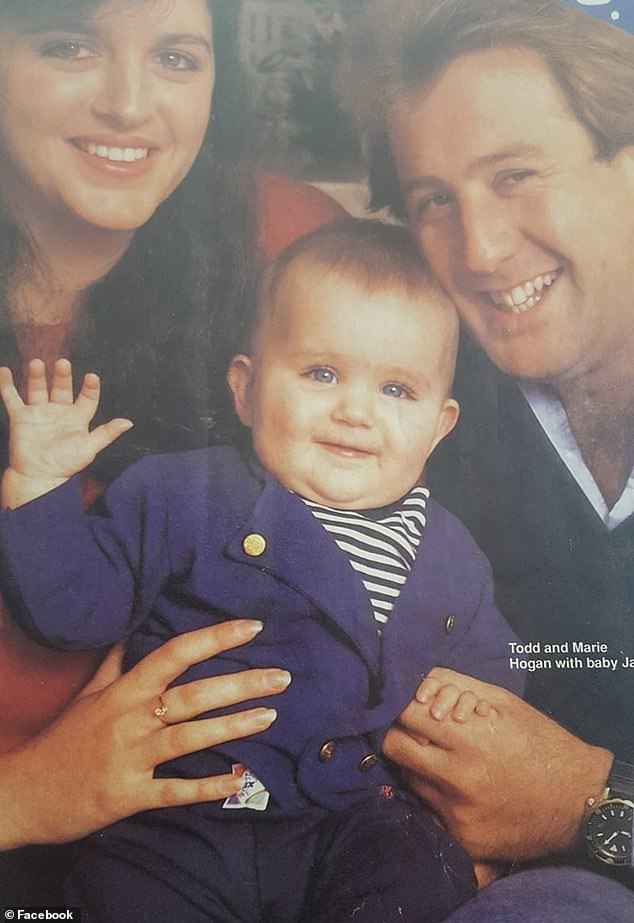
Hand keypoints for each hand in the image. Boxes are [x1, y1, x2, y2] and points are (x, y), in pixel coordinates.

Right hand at [0, 358, 131, 506]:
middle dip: (62, 376)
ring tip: (37, 363)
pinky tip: (5, 371)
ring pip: (38, 389)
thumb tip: (128, 423)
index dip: (90, 388)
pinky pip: (12, 398)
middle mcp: (59, 412)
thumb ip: (107, 433)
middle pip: (62, 388)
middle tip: (63, 363)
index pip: (87, 398)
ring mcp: (39, 413)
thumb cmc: (66, 464)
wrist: (39, 477)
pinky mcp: (21, 418)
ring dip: (37, 376)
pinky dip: (7, 385)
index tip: (92, 377)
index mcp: (77, 418)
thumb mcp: (90, 448)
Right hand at [0, 620, 290, 848]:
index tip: (252, 627)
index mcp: (125, 690)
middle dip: (241, 684)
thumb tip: (133, 627)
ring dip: (233, 726)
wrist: (25, 792)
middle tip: (282, 676)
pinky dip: (208, 787)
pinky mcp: (129, 796)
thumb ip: (117, 661)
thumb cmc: (63, 739)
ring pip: (191, 738)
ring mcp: (131, 758)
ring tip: (271, 716)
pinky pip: (176, 790)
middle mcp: (132, 719)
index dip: (215, 638)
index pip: (175, 653)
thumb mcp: (88, 692)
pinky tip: (240, 779)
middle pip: (193, 695)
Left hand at [384, 667, 612, 862]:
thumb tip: (415, 680)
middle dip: (398, 732)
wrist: (580, 802)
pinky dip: (435, 796)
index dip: (402, 704)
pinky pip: (429, 810)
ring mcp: (458, 813)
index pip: (406, 714)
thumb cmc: (541, 742)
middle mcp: (459, 778)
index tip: (408, 703)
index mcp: (470, 738)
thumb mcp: (503, 702)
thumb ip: (455, 686)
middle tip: (414, 729)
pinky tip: (456, 788)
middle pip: (395, 747)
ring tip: (443, 759)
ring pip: (408, 779)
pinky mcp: (464, 839)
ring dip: (417, 765)